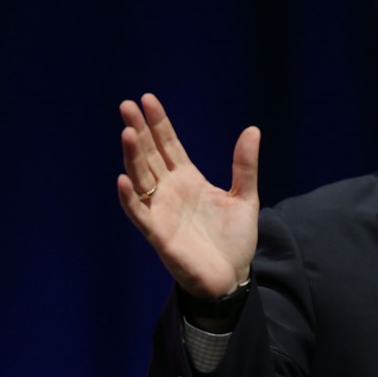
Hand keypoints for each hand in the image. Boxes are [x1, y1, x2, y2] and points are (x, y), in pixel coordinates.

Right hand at [117, 93, 259, 298]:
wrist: (232, 277)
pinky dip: (131, 198)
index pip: (168, 145)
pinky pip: (139, 214)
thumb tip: (252, 129)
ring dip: (132, 156)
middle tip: (127, 105)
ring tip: (127, 131)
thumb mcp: (245, 197)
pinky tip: (125, 179)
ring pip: (141, 178)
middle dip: (139, 131)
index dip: (158, 124)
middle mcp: (170, 191)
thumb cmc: (235, 239)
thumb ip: (245, 166)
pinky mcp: (158, 234)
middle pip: (149, 155)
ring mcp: (161, 211)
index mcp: (189, 180)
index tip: (147, 99)